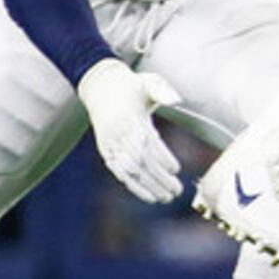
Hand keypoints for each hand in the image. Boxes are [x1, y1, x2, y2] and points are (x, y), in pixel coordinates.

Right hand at [77, 59, 184, 204]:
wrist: (101, 89)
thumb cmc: (132, 87)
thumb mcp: (148, 82)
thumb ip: (162, 90)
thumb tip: (177, 100)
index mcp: (130, 116)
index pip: (147, 141)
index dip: (161, 157)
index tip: (176, 169)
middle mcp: (118, 133)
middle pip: (139, 160)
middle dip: (158, 177)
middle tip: (177, 190)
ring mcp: (110, 144)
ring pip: (130, 171)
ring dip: (148, 186)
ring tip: (167, 197)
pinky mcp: (106, 152)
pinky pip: (119, 173)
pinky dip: (134, 187)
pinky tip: (150, 197)